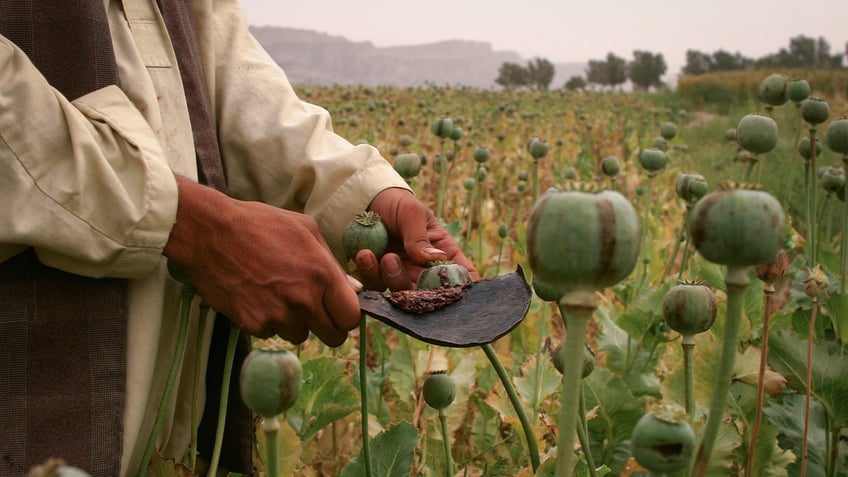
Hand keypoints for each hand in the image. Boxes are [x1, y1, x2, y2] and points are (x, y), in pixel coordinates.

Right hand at [163, 177, 360, 345]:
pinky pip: (272, 333)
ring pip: (300, 336)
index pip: (351, 317)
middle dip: (327, 326)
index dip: (346, 316)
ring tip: (278, 294)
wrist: (209, 232)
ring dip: (295, 322)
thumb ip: (333, 263)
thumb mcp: (305, 230)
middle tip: (314, 311)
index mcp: (322, 274)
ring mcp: (277, 315)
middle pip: (333, 337)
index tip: (338, 311)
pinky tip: (258, 296)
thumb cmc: (259, 224)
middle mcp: (303, 299)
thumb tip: (355, 289)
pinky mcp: (253, 324)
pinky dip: (268, 321)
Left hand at [353, 187, 478, 290]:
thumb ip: (419, 237)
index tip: (450, 290)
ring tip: (383, 255)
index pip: (464, 277)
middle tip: (395, 261)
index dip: (463, 289)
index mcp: (443, 253)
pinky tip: (365, 254)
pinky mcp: (377, 278)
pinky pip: (376, 286)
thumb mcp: (411, 213)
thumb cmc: (396, 204)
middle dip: (417, 287)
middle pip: (430, 294)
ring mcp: (400, 276)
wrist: (363, 201)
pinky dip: (370, 273)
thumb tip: (434, 259)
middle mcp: (424, 270)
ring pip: (402, 294)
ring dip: (392, 277)